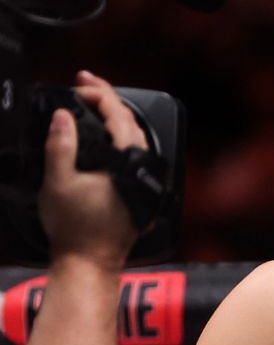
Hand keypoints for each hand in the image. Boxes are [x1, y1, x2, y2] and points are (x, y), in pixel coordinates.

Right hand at [37, 70, 150, 268]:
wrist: (89, 262)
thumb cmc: (75, 228)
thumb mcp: (58, 181)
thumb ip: (61, 144)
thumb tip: (62, 115)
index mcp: (129, 163)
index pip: (119, 115)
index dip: (100, 93)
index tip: (81, 83)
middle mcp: (144, 170)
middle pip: (130, 123)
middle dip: (107, 100)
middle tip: (84, 86)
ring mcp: (144, 181)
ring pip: (134, 139)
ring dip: (114, 119)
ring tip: (92, 105)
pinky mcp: (139, 191)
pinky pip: (132, 155)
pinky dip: (117, 139)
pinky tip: (102, 137)